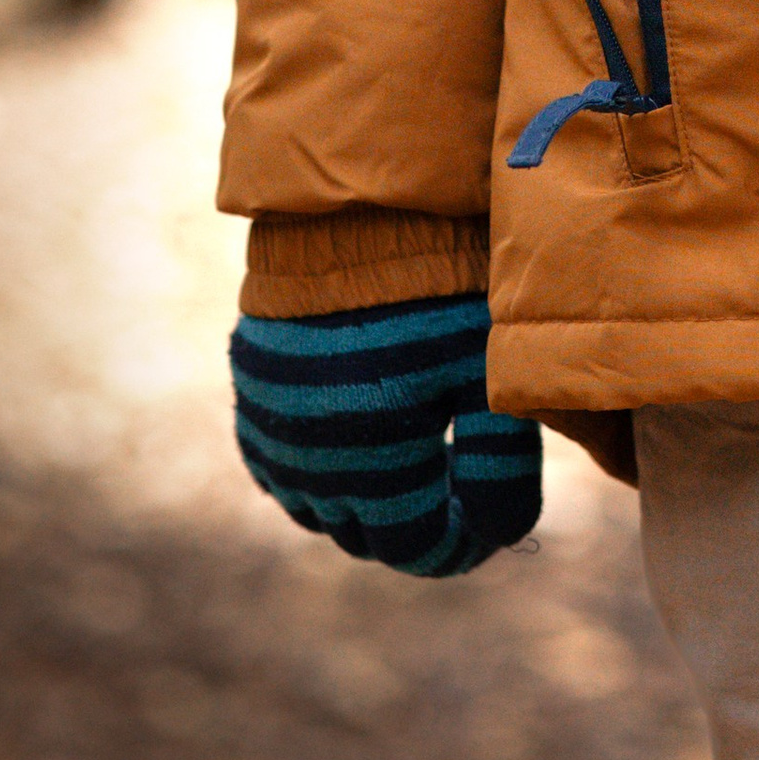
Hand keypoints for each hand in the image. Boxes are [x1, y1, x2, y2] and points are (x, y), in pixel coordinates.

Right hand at [230, 294, 542, 576]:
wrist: (352, 210)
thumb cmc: (434, 291)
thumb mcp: (485, 375)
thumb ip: (499, 465)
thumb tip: (504, 533)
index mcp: (370, 470)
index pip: (416, 549)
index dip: (462, 544)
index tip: (490, 521)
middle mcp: (309, 465)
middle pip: (366, 535)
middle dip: (416, 523)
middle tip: (460, 489)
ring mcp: (272, 430)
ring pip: (317, 504)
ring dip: (365, 500)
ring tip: (412, 460)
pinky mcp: (254, 391)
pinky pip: (277, 460)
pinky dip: (316, 465)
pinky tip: (354, 437)